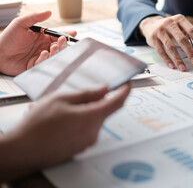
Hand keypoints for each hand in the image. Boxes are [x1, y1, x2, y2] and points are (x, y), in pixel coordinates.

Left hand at [0, 11, 76, 75]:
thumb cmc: (7, 38)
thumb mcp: (20, 23)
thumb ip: (35, 17)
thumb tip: (49, 11)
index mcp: (43, 36)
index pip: (57, 35)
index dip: (66, 34)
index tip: (73, 33)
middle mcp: (44, 46)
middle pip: (59, 46)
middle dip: (63, 44)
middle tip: (62, 40)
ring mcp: (41, 56)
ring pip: (54, 55)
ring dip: (56, 51)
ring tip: (53, 47)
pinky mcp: (36, 66)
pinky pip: (44, 63)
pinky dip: (45, 58)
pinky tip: (43, 54)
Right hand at [0, 84, 130, 179]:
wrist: (22, 151)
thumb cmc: (38, 126)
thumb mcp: (61, 99)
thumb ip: (87, 94)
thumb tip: (104, 89)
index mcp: (93, 117)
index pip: (118, 102)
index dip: (124, 91)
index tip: (127, 84)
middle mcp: (94, 132)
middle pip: (102, 110)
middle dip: (91, 101)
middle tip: (71, 98)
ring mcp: (87, 142)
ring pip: (91, 119)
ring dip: (80, 112)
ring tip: (56, 112)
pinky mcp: (80, 148)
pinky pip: (84, 130)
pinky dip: (75, 122)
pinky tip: (57, 122)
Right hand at [139, 14, 192, 70]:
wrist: (151, 24)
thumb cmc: (170, 28)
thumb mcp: (180, 26)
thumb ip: (191, 33)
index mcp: (179, 19)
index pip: (191, 30)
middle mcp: (169, 23)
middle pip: (182, 39)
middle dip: (189, 51)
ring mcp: (160, 30)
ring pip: (171, 47)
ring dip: (178, 59)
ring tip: (183, 68)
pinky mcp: (153, 38)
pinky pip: (161, 51)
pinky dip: (167, 60)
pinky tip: (172, 66)